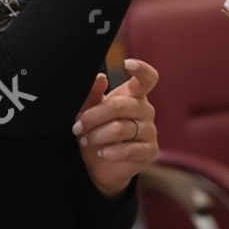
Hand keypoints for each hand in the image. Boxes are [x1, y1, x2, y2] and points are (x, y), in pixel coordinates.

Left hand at [72, 59, 158, 197]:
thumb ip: (93, 94)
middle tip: (78, 126)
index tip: (127, 63)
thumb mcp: (89, 110)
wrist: (98, 165)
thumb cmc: (96, 131)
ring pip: (121, 128)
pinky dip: (110, 152)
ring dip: (98, 135)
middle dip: (94, 116)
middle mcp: (145, 110)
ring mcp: (149, 131)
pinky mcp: (149, 151)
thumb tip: (100, 78)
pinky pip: (129, 150)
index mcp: (134, 95)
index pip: (147, 78)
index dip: (141, 69)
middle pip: (120, 105)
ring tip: (87, 141)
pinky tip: (102, 153)